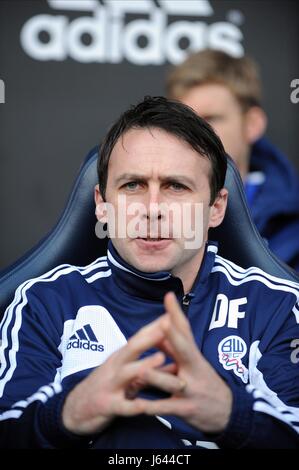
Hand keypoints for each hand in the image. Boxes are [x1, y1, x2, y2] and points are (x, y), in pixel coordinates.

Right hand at [62, 313, 183, 434]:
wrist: (76, 409)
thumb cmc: (107, 387)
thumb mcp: (127, 375)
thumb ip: (150, 369)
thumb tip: (175, 359)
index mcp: (121, 358)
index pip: (138, 338)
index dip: (154, 326)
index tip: (172, 314)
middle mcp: (114, 367)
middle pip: (131, 348)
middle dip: (149, 337)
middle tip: (168, 327)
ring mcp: (109, 385)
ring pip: (127, 373)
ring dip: (144, 364)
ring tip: (161, 358)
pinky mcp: (105, 406)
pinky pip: (120, 406)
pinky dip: (132, 406)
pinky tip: (144, 406)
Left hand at [134, 292, 232, 433]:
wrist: (228, 413)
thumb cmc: (204, 381)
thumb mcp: (192, 363)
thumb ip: (173, 347)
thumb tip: (157, 326)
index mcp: (194, 356)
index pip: (185, 331)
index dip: (177, 314)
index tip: (168, 296)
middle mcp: (194, 370)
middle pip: (185, 350)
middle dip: (174, 336)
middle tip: (164, 322)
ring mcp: (190, 390)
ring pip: (171, 382)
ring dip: (156, 377)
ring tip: (141, 371)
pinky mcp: (186, 410)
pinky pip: (167, 408)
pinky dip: (153, 407)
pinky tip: (139, 406)